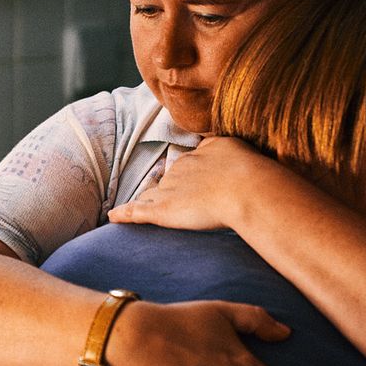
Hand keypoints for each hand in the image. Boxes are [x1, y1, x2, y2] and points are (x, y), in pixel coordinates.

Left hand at [109, 137, 274, 229]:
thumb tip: (222, 148)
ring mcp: (170, 189)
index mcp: (200, 155)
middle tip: (176, 202)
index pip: (187, 166)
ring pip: (153, 194)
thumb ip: (227, 149)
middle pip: (169, 180)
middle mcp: (181, 169)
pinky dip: (125, 214)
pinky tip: (114, 217)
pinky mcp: (163, 210)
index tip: (191, 183)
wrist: (246, 189)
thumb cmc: (251, 173)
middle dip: (170, 189)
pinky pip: (137, 211)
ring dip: (148, 201)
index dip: (187, 176)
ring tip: (140, 209)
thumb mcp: (239, 149)